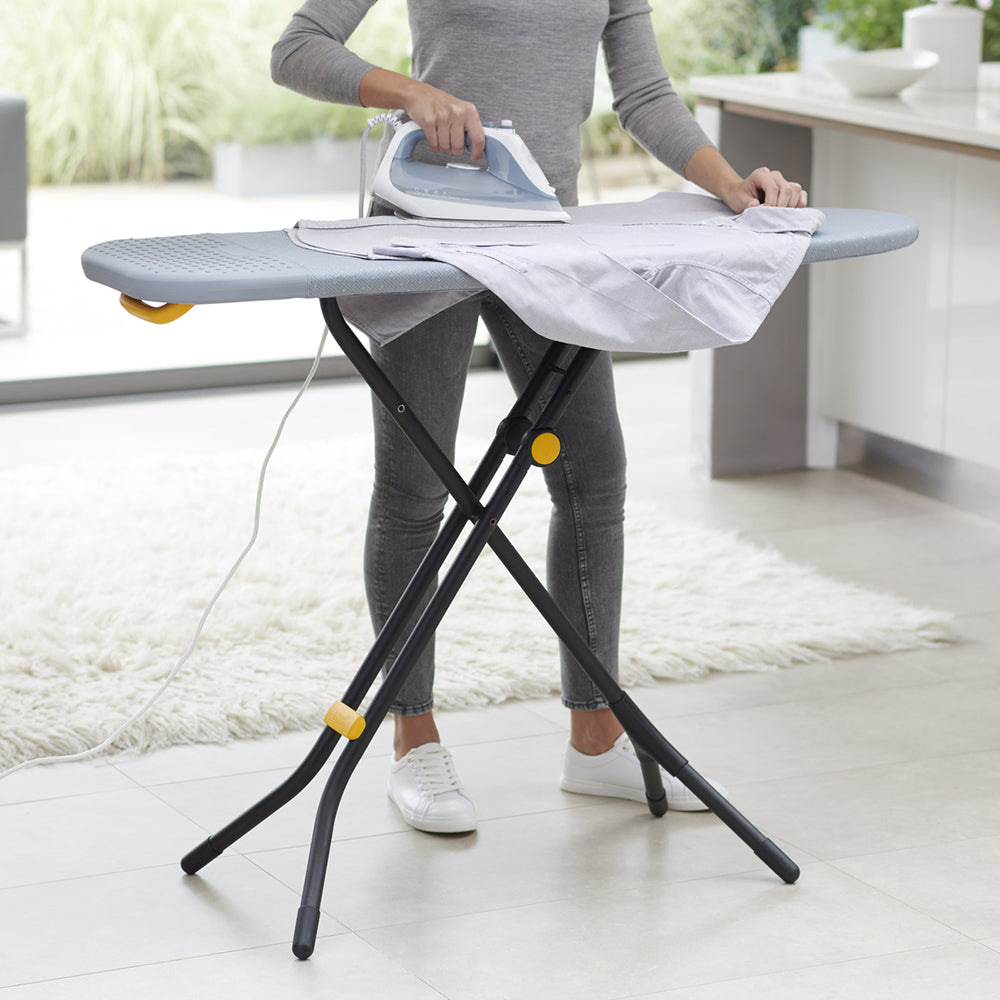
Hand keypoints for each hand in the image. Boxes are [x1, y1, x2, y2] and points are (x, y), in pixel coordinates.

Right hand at [358, 69, 484, 160]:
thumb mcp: (460, 111)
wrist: (419, 93)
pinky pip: (434, 144)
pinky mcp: (429, 121)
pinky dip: (433, 145)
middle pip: (459, 147)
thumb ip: (469, 127)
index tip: (474, 158)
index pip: (478, 138)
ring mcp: (443, 116)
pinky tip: (433, 135)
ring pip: (445, 148)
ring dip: (442, 146)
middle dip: (454, 150)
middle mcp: (457, 112)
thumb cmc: (441, 104)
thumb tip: (477, 147)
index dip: (477, 152)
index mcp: (469, 111)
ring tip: (440, 135)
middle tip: (451, 141)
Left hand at [727, 167, 807, 211]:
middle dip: (781, 206)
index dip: (771, 203)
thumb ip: (747, 203)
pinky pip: (801, 194)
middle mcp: (775, 176)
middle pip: (787, 189)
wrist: (742, 195)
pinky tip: (788, 211)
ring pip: (796, 191)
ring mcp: (784, 181)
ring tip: (778, 215)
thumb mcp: (739, 200)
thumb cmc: (740, 196)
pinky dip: (798, 204)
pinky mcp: (790, 189)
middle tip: (772, 216)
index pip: (773, 188)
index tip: (766, 213)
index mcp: (762, 174)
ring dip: (789, 206)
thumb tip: (756, 206)